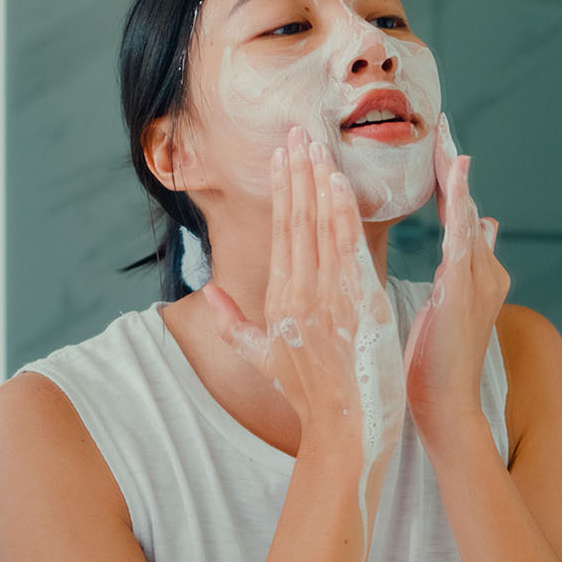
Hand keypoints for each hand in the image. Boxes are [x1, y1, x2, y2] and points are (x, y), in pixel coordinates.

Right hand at [204, 127, 404, 459]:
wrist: (344, 431)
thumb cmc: (310, 398)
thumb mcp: (262, 359)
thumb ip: (231, 323)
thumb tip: (204, 294)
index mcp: (279, 301)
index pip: (281, 231)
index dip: (283, 188)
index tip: (283, 153)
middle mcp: (298, 294)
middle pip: (296, 219)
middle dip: (297, 171)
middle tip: (298, 130)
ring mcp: (326, 298)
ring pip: (321, 226)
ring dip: (319, 180)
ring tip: (318, 143)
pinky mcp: (357, 304)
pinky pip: (348, 248)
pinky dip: (343, 213)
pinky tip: (339, 181)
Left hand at [404, 114, 508, 442]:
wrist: (443, 407)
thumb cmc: (435, 363)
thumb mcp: (450, 304)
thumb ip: (469, 264)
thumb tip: (490, 224)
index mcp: (473, 274)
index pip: (460, 216)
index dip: (452, 180)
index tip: (442, 144)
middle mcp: (482, 271)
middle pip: (466, 208)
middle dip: (454, 167)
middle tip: (443, 126)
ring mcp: (477, 280)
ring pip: (467, 217)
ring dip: (457, 177)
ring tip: (448, 139)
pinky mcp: (463, 290)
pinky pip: (462, 238)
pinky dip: (462, 204)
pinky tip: (460, 175)